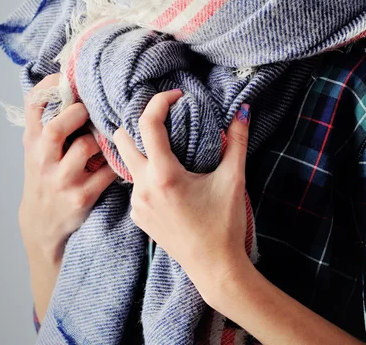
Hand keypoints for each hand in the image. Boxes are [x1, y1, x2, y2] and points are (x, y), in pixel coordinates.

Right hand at [18, 73, 117, 263]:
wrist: (42, 222)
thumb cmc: (47, 174)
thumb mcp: (38, 149)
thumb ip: (50, 121)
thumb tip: (73, 84)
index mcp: (33, 141)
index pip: (33, 106)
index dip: (50, 87)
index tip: (67, 78)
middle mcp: (43, 160)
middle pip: (55, 129)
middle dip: (77, 114)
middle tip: (90, 111)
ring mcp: (61, 180)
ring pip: (85, 147)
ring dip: (101, 139)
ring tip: (107, 137)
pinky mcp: (81, 197)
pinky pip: (106, 171)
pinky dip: (116, 162)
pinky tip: (119, 158)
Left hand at [112, 89, 251, 299]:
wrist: (215, 269)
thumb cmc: (225, 224)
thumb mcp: (233, 179)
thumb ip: (237, 141)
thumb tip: (243, 111)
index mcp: (163, 175)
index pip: (148, 124)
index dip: (160, 101)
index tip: (177, 96)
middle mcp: (143, 187)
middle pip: (122, 138)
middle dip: (139, 123)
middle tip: (164, 120)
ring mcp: (136, 204)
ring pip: (127, 162)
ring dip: (142, 149)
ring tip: (166, 146)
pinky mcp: (138, 217)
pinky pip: (134, 184)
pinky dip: (146, 173)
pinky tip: (168, 179)